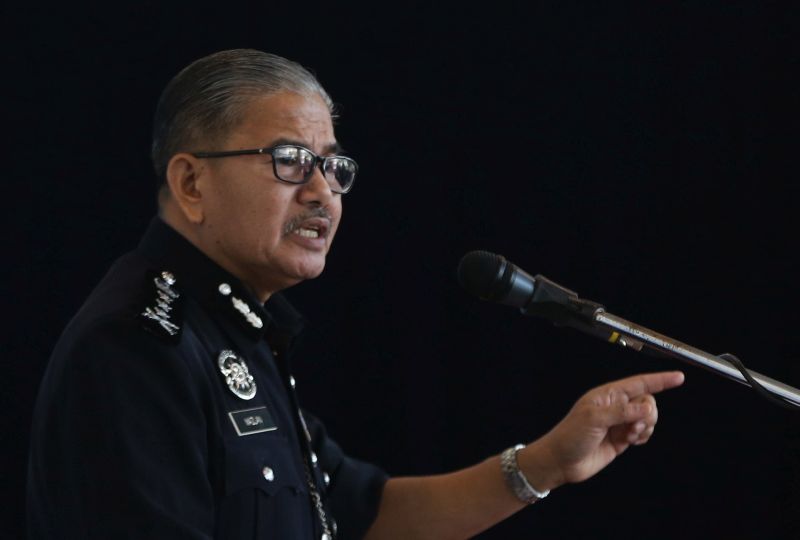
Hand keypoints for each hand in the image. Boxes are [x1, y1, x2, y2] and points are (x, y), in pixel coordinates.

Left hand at [520, 371, 684, 488]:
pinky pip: (643, 432)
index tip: (679, 377)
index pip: (639, 383)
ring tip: (629, 436)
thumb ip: (622, 412)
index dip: (660, 380)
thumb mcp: (594, 419)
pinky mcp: (622, 438)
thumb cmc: (570, 435)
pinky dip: (644, 436)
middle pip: (647, 402)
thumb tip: (646, 408)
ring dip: (645, 427)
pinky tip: (632, 441)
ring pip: (648, 418)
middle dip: (648, 414)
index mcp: (607, 395)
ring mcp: (619, 422)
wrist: (562, 461)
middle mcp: (615, 406)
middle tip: (633, 427)